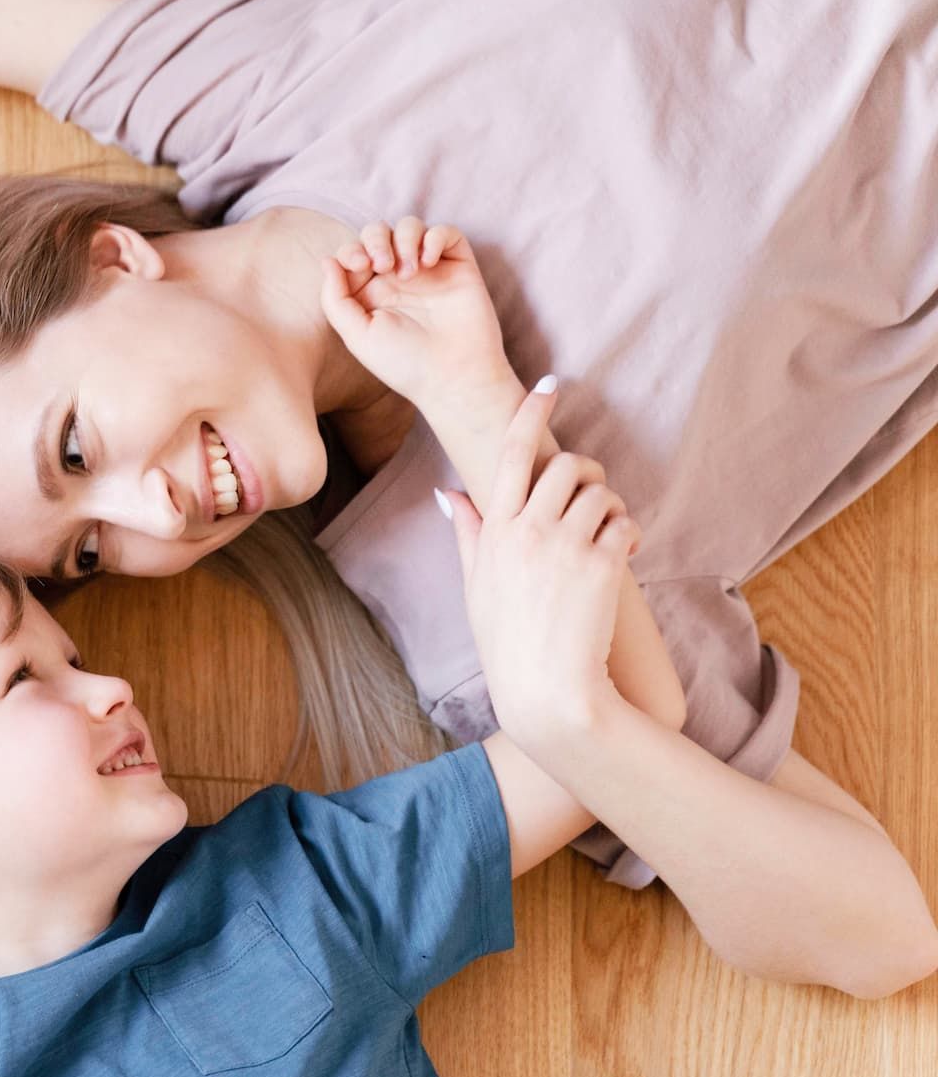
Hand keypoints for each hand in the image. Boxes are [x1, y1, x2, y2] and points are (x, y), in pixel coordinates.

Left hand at [319, 217, 515, 422]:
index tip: (361, 266)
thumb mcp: (357, 334)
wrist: (453, 376)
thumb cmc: (403, 362)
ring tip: (409, 272)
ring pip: (410, 226)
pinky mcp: (458, 266)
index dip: (351, 250)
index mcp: (369, 293)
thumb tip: (327, 260)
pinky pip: (445, 232)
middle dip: (375, 239)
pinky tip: (428, 264)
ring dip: (404, 238)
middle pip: (378, 232)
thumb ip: (335, 298)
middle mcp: (397, 278)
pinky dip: (433, 237)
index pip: (353, 253)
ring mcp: (428, 270)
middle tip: (383, 265)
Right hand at [440, 388, 640, 749]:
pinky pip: (624, 522)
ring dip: (609, 506)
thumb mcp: (475, 587)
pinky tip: (623, 556)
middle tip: (590, 493)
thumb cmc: (507, 644)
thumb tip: (448, 495)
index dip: (531, 412)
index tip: (547, 385)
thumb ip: (467, 534)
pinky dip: (629, 533)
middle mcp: (528, 530)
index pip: (512, 453)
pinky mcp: (603, 562)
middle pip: (564, 464)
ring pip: (599, 491)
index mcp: (494, 531)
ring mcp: (566, 545)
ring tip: (607, 535)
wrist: (547, 691)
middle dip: (584, 471)